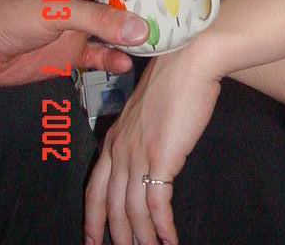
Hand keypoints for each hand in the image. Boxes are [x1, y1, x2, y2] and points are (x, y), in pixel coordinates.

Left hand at [0, 0, 148, 84]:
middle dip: (146, 8)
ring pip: (115, 32)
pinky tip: (126, 64)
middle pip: (123, 2)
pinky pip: (99, 58)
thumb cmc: (10, 13)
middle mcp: (85, 3)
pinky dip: (114, 61)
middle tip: (175, 16)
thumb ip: (98, 20)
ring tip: (158, 42)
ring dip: (133, 38)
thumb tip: (139, 28)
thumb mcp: (58, 10)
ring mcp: (78, 30)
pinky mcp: (70, 56)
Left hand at [84, 46, 220, 244]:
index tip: (93, 238)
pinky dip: (163, 228)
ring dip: (143, 238)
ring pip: (133, 211)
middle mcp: (119, 150)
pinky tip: (171, 240)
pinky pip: (157, 205)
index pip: (95, 188)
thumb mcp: (146, 107)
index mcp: (114, 137)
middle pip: (111, 206)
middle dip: (117, 235)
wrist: (191, 59)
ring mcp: (138, 155)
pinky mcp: (161, 158)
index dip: (93, 218)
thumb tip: (149, 152)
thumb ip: (141, 132)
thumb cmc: (176, 77)